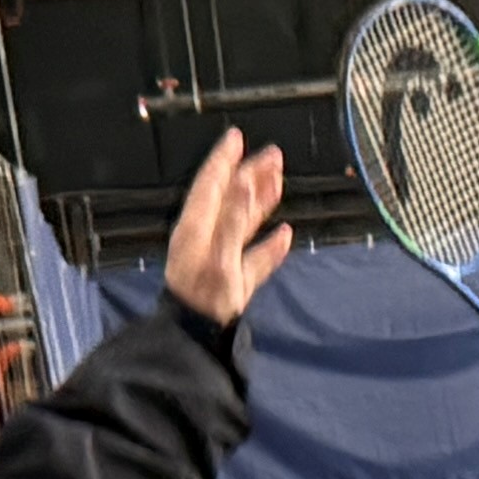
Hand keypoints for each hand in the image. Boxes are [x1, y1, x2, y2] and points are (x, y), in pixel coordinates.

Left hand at [162, 129, 294, 327]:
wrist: (195, 341)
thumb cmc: (204, 298)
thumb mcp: (220, 254)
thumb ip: (234, 218)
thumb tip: (246, 183)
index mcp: (197, 227)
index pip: (210, 184)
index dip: (224, 159)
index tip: (237, 137)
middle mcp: (205, 239)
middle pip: (229, 199)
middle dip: (250, 175)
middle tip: (273, 155)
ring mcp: (219, 260)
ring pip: (242, 223)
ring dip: (261, 202)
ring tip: (278, 183)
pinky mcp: (231, 283)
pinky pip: (253, 256)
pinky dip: (269, 244)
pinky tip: (284, 237)